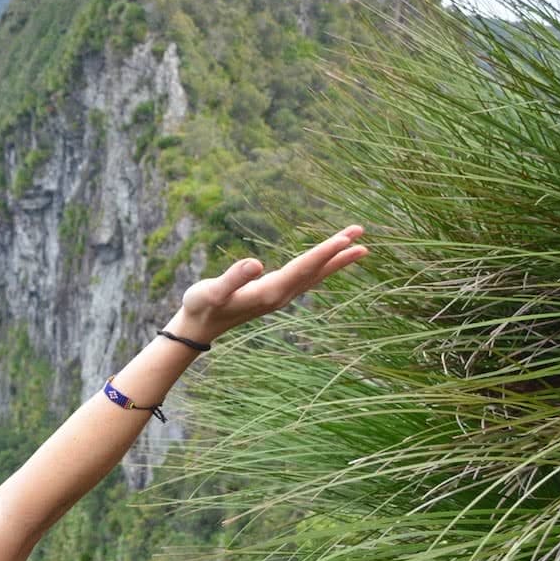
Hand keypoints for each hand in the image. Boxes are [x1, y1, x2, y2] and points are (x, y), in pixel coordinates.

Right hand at [174, 224, 367, 341]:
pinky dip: (321, 268)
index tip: (346, 239)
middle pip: (316, 271)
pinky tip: (328, 263)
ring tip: (359, 247)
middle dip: (339, 252)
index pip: (303, 268)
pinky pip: (306, 278)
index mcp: (269, 292)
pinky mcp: (274, 294)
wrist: (198, 327)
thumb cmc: (201, 307)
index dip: (324, 253)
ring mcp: (280, 296)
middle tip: (361, 233)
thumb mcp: (211, 291)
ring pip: (315, 276)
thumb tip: (255, 263)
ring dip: (336, 261)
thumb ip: (232, 278)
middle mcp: (280, 296)